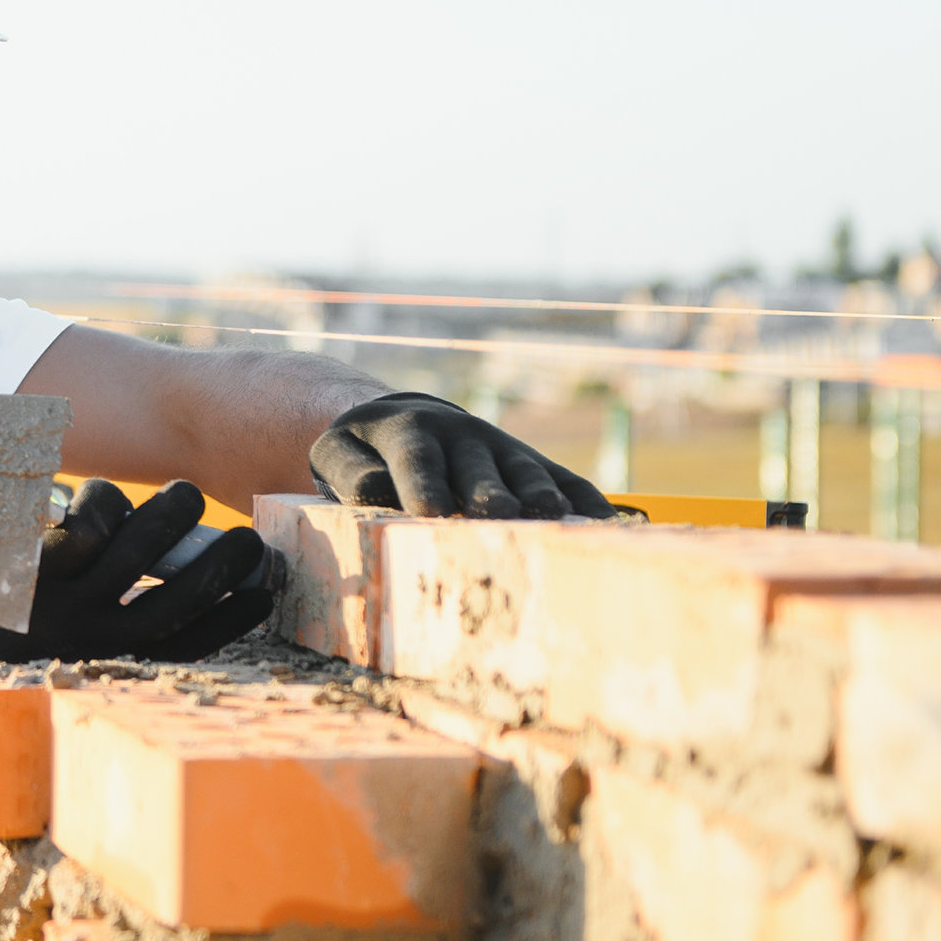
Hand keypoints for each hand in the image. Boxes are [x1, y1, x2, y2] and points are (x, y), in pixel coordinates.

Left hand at [0, 480, 275, 665]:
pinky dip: (104, 504)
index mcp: (114, 668)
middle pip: (177, 598)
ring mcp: (60, 604)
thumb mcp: (87, 660)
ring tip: (186, 498)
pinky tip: (104, 504)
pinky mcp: (28, 568)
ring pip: (136, 548)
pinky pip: (86, 523)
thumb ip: (135, 630)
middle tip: (245, 536)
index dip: (234, 617)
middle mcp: (92, 641)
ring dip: (172, 515)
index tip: (265, 592)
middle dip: (223, 561)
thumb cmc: (37, 652)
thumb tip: (201, 584)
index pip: (191, 646)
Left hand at [308, 392, 614, 518]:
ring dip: (538, 493)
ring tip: (553, 517)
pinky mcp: (529, 463)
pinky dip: (582, 498)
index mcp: (406, 432)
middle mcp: (460, 435)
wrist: (401, 419)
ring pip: (522, 469)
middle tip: (498, 516)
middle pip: (476, 466)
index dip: (424, 483)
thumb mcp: (337, 455)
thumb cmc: (364, 454)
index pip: (415, 458)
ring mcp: (500, 447)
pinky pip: (561, 477)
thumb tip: (374, 492)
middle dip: (488, 491)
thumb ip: (350, 473)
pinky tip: (603, 521)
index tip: (432, 511)